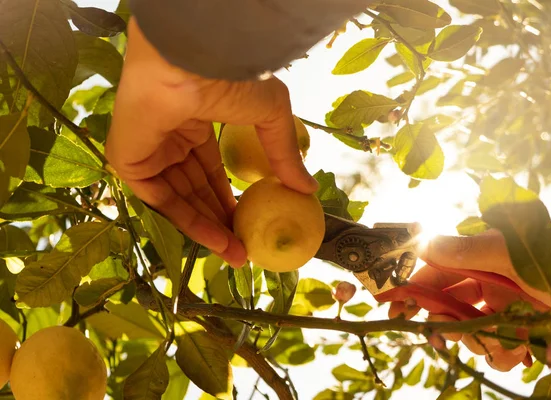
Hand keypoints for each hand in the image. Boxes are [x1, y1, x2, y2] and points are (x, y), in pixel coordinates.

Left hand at [105, 18, 317, 266]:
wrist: (190, 63)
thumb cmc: (229, 77)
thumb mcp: (270, 117)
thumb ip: (284, 155)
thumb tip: (309, 188)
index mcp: (194, 118)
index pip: (208, 167)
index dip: (228, 196)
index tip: (249, 220)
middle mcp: (168, 136)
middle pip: (194, 187)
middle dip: (220, 218)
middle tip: (244, 246)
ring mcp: (147, 148)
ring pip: (179, 198)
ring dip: (208, 228)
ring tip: (237, 254)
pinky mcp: (128, 161)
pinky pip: (161, 201)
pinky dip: (190, 224)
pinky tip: (219, 243)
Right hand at [376, 230, 550, 370]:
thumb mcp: (518, 257)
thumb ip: (469, 251)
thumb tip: (424, 244)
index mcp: (485, 261)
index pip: (437, 272)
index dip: (412, 288)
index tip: (392, 307)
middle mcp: (491, 285)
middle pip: (448, 307)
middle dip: (444, 324)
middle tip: (440, 339)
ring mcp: (506, 312)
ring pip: (471, 334)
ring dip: (482, 343)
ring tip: (507, 343)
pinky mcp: (523, 335)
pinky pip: (498, 352)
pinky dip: (508, 356)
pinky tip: (528, 352)